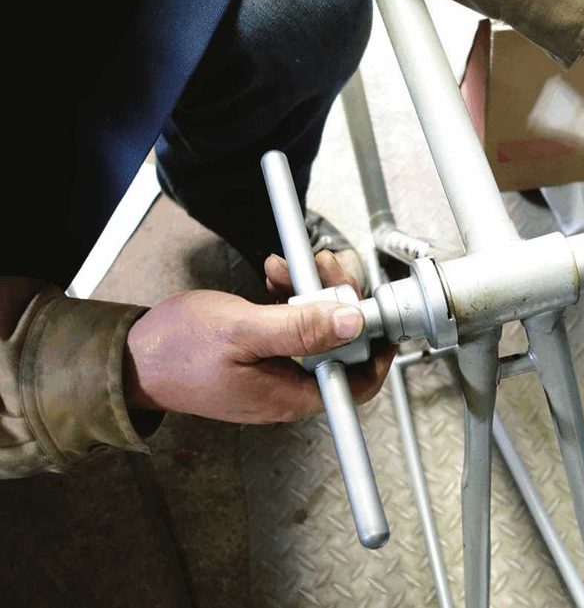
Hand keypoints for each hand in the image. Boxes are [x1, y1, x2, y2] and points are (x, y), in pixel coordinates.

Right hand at [124, 251, 393, 422]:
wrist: (131, 359)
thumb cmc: (176, 351)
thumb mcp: (242, 331)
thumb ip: (300, 329)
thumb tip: (353, 323)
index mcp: (291, 395)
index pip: (357, 381)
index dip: (375, 346)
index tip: (376, 307)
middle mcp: (289, 389)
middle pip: (339, 347)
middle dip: (337, 302)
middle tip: (323, 267)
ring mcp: (275, 373)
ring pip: (315, 331)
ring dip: (310, 294)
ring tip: (289, 265)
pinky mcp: (262, 357)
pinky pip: (290, 327)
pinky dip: (288, 299)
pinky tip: (274, 276)